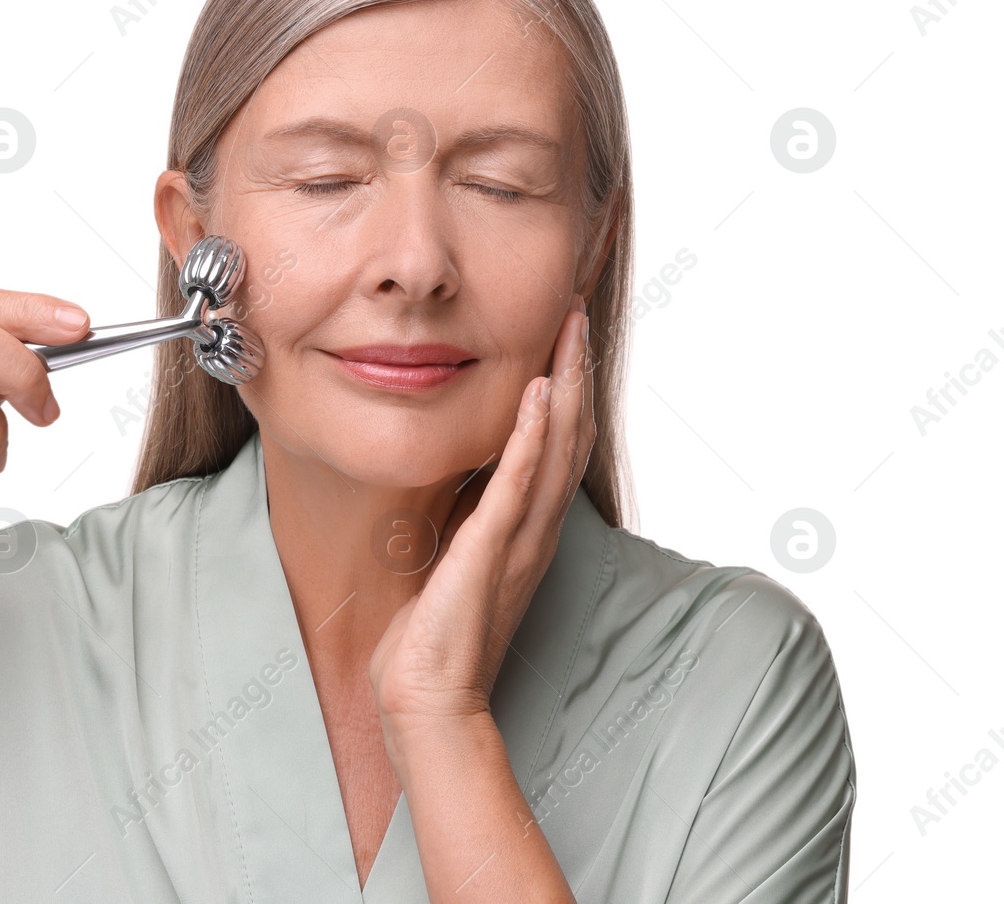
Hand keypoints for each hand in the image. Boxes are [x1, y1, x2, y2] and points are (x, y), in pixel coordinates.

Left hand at [369, 293, 595, 736]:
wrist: (427, 697)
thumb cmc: (433, 633)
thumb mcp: (453, 553)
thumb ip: (467, 512)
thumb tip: (461, 467)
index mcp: (526, 528)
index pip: (556, 444)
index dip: (566, 387)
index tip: (562, 333)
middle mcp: (535, 528)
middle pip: (570, 433)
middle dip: (575, 368)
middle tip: (578, 309)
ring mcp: (519, 539)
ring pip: (556, 447)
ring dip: (565, 383)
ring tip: (569, 328)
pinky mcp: (490, 551)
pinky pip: (517, 484)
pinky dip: (531, 436)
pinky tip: (538, 392)